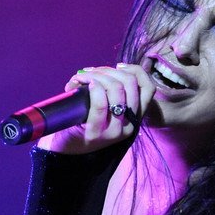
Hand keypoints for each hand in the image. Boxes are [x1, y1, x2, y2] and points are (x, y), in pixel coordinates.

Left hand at [38, 63, 154, 154]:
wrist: (65, 148)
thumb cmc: (84, 122)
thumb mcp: (107, 107)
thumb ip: (115, 91)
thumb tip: (112, 69)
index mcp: (135, 118)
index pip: (148, 88)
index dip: (134, 70)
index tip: (117, 66)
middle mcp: (129, 125)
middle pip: (130, 84)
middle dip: (109, 70)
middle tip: (92, 72)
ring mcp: (114, 131)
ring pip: (116, 89)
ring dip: (98, 76)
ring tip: (83, 77)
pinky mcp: (96, 133)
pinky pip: (100, 104)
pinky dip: (93, 88)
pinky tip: (84, 84)